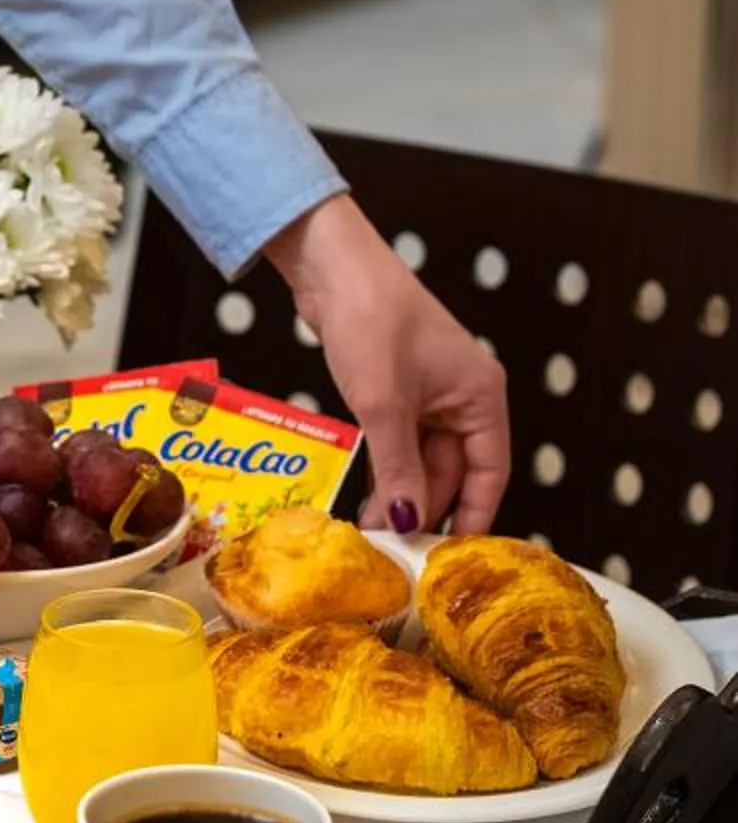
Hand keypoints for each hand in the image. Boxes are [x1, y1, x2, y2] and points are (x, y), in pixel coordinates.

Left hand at [265, 195, 509, 536]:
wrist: (332, 265)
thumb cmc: (371, 319)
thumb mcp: (384, 403)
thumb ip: (398, 466)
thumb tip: (403, 521)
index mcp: (482, 397)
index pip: (490, 472)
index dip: (474, 516)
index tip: (453, 557)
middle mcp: (463, 396)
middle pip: (453, 470)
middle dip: (424, 506)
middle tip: (394, 547)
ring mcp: (429, 391)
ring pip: (422, 457)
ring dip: (400, 489)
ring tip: (373, 529)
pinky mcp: (396, 386)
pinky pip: (398, 438)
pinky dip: (385, 464)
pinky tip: (366, 492)